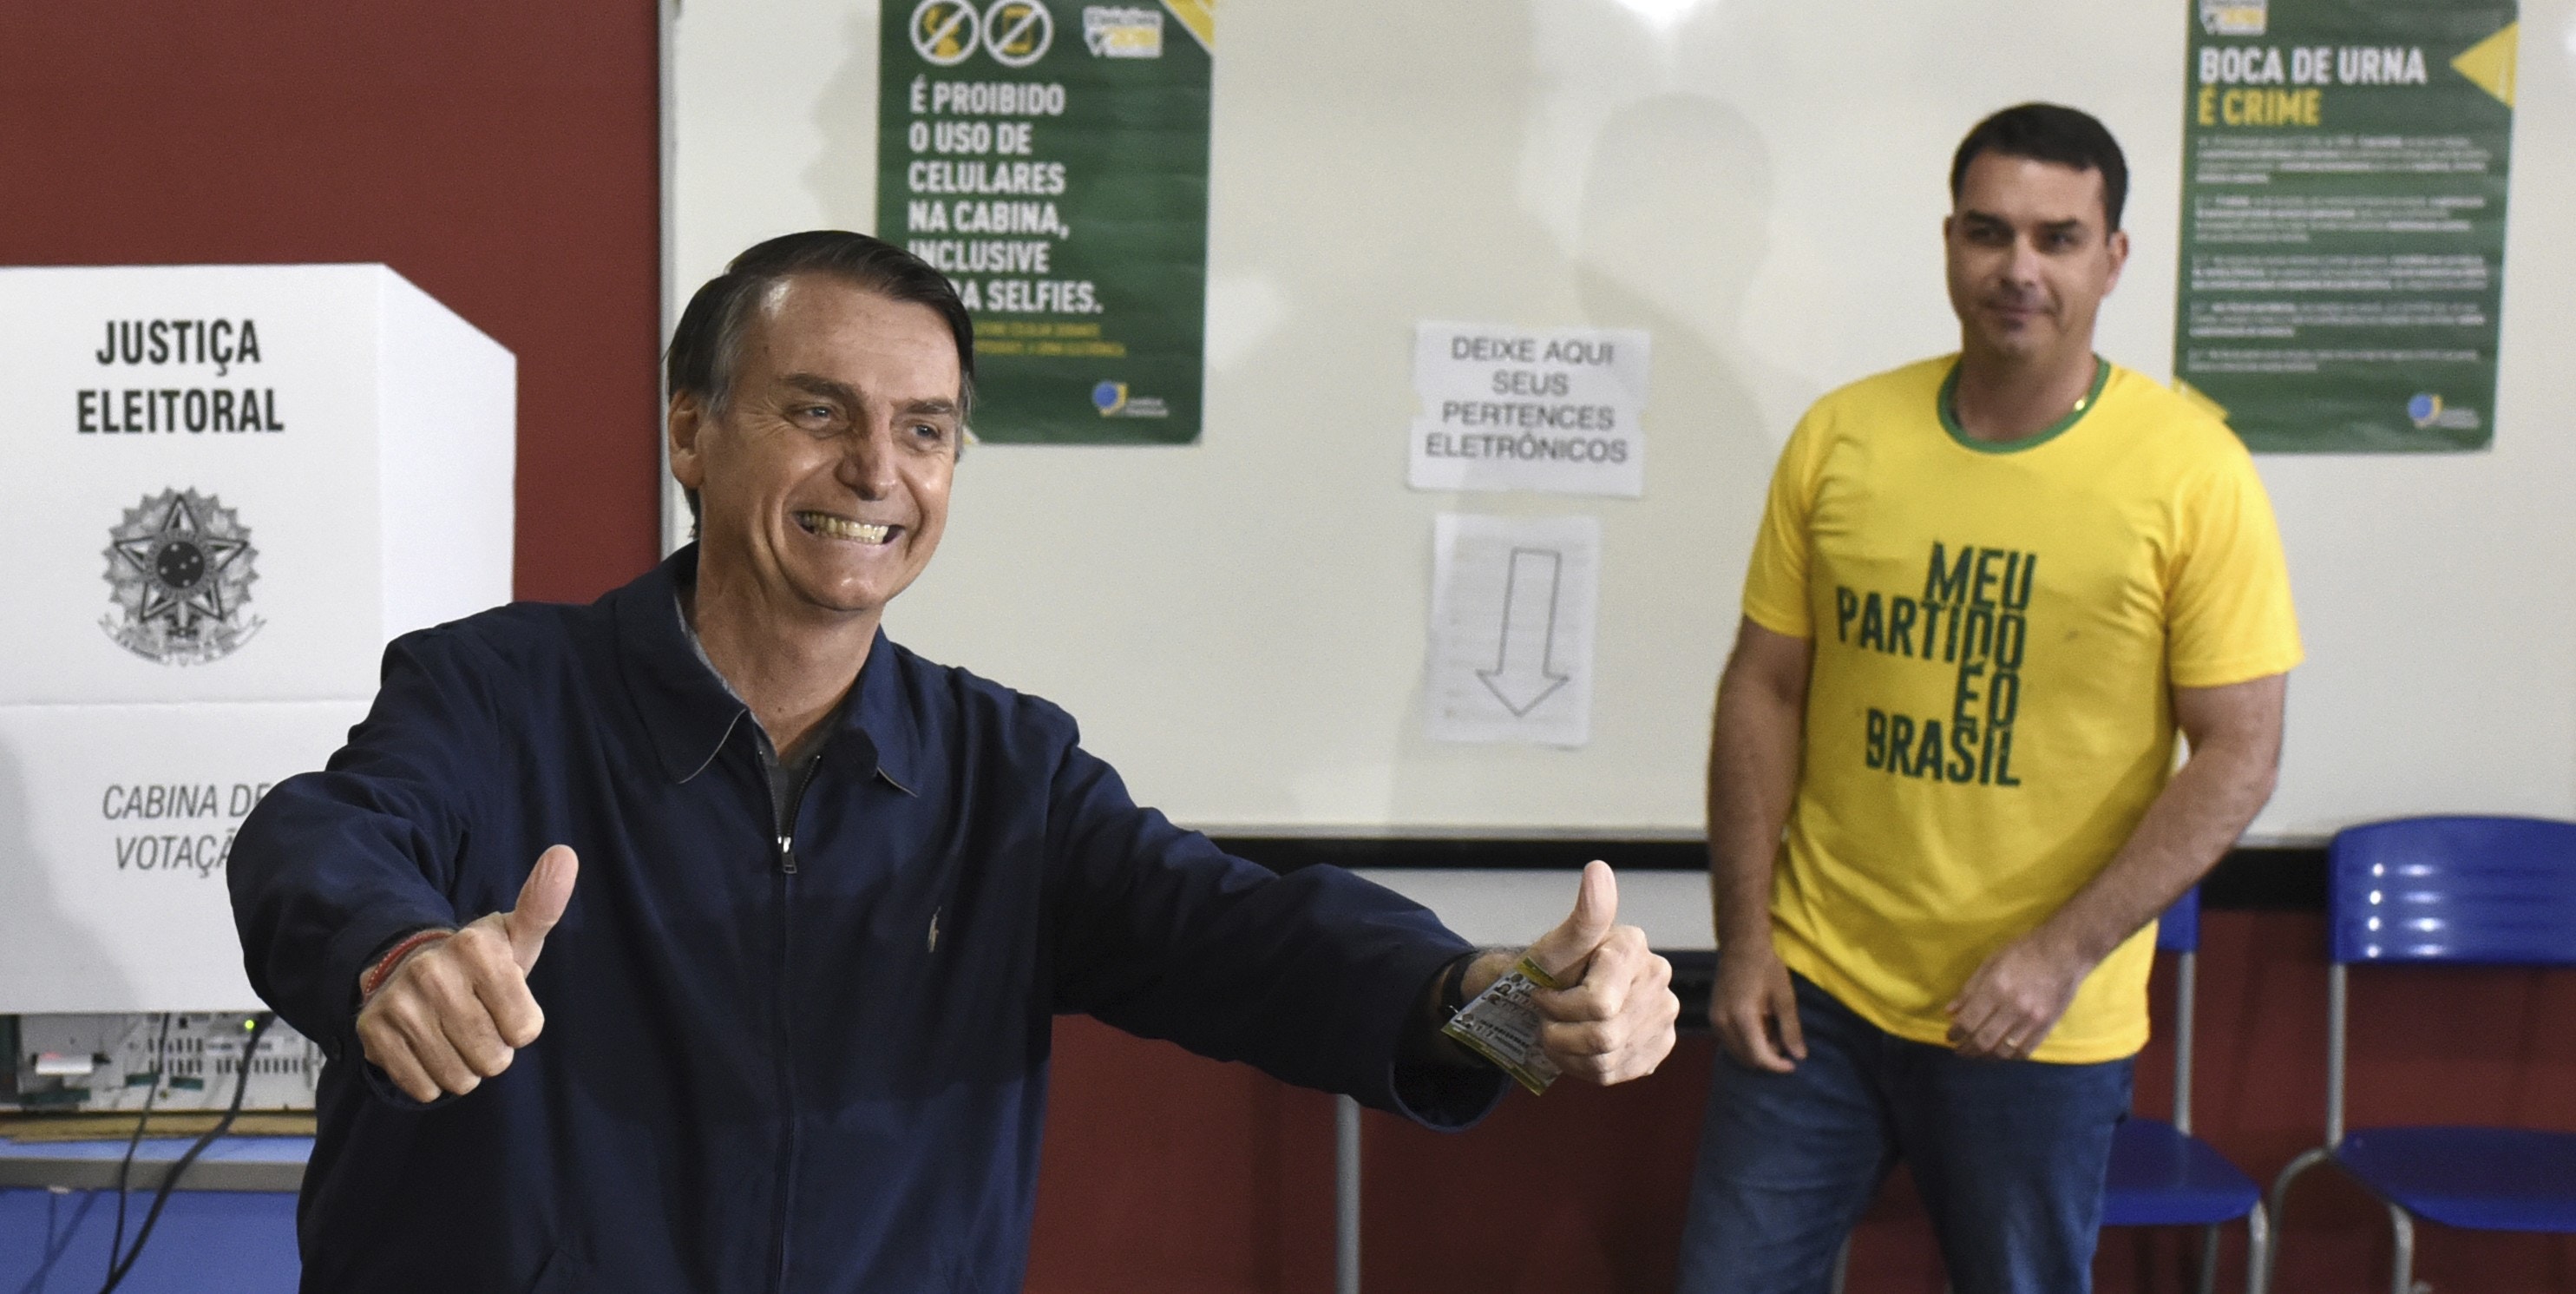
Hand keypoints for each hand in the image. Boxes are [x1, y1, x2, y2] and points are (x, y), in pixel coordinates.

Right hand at [357, 845, 578, 1100]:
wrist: (408, 970)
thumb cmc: (481, 962)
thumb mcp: (515, 936)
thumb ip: (543, 904)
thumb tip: (565, 853)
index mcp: (476, 948)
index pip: (526, 1030)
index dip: (520, 1025)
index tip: (503, 1001)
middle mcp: (432, 972)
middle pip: (493, 1059)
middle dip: (493, 1051)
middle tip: (477, 1020)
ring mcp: (398, 1003)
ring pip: (458, 1079)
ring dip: (463, 1068)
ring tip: (452, 1033)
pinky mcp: (372, 1032)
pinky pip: (421, 1087)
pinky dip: (429, 1078)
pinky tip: (426, 1045)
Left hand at [1476, 860, 1677, 1085]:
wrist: (1540, 1000)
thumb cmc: (1543, 971)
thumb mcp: (1551, 949)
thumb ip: (1582, 919)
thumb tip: (1598, 869)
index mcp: (1632, 947)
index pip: (1598, 1005)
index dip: (1558, 1008)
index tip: (1541, 995)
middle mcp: (1658, 977)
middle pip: (1604, 1035)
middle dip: (1561, 1033)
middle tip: (1547, 1017)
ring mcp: (1664, 1013)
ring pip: (1609, 1058)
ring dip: (1570, 1053)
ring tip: (1559, 1033)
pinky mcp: (1661, 1043)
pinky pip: (1618, 1073)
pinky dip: (1586, 1067)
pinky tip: (1577, 1048)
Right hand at [1708, 941, 1804, 1072]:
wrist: (1740, 946)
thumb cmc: (1766, 968)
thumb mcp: (1784, 998)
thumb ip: (1791, 1029)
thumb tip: (1799, 1056)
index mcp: (1742, 1017)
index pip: (1759, 1056)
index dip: (1777, 1066)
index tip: (1793, 1064)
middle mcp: (1723, 1023)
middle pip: (1746, 1059)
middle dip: (1768, 1058)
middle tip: (1783, 1040)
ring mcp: (1715, 1021)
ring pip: (1737, 1053)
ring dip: (1757, 1051)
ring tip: (1771, 1029)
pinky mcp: (1713, 1018)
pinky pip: (1730, 1042)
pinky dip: (1746, 1043)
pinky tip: (1759, 1025)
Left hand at [1944, 931, 2091, 1060]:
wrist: (2065, 952)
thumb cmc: (2024, 952)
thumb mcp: (1991, 962)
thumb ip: (1970, 989)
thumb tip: (1951, 1012)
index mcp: (1995, 988)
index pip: (1968, 1021)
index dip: (1955, 1033)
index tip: (1949, 1037)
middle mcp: (2013, 1007)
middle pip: (1984, 1040)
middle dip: (1967, 1050)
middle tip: (1959, 1050)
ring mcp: (2032, 1019)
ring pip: (2003, 1051)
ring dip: (1985, 1057)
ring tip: (1977, 1055)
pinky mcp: (2048, 1026)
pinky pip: (2025, 1052)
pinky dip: (2009, 1057)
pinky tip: (2000, 1054)